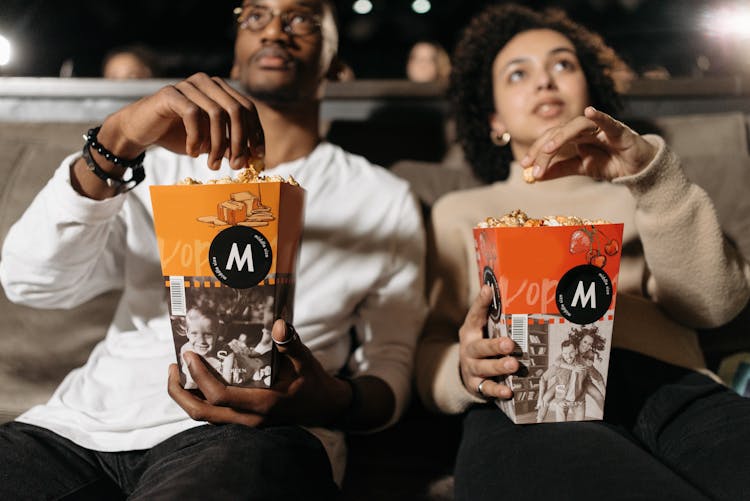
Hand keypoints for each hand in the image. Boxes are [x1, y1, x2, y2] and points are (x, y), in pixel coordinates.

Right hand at [101, 73, 264, 170]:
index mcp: (221, 90)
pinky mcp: (171, 93)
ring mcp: (189, 85)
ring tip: (214, 165)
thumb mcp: (210, 143)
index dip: (256, 133)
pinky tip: (193, 152)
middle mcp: (207, 83)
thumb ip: (230, 145)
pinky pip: (193, 115)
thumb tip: (252, 157)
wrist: (141, 130)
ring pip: (217, 114)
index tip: (258, 156)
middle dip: (240, 141)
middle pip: (237, 110)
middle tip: (237, 165)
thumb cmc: (178, 135)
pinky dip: (196, 138)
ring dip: (218, 144)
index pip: (248, 108)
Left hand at [168, 319, 350, 426]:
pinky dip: (200, 400)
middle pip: (202, 413)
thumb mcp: (306, 361)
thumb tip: (279, 324)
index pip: (220, 396)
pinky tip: (197, 382)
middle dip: (180, 392)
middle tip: (173, 366)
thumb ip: (291, 344)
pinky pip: (213, 415)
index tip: (190, 355)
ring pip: (205, 417)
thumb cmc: (314, 383)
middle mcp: (250, 420)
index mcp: (263, 404)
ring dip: (187, 397)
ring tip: (179, 372)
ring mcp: (246, 425)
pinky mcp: (244, 423)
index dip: (200, 377)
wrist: (325, 408)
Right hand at [458, 284, 518, 399]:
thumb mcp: (482, 328)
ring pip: (483, 368)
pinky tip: (509, 391)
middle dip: (494, 345)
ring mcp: (471, 368)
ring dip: (498, 366)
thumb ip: (492, 313)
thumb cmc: (482, 344)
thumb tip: (504, 287)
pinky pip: (486, 389)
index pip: (475, 315)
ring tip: (513, 364)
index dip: (481, 302)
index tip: (489, 290)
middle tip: (509, 343)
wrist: (466, 372)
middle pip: (479, 347)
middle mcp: (469, 349)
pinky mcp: (475, 385)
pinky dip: (497, 390)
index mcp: (470, 331)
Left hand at [520, 106, 656, 181]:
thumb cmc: (611, 163)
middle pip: (559, 132)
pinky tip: (590, 111)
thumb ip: (559, 170)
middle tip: (531, 164)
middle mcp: (585, 129)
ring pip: (577, 126)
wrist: (638, 169)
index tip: (524, 166)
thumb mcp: (580, 169)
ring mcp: (601, 127)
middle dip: (543, 148)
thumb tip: (535, 177)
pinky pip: (608, 121)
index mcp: (574, 137)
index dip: (536, 151)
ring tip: (548, 149)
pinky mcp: (619, 130)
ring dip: (561, 136)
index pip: (550, 140)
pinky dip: (599, 116)